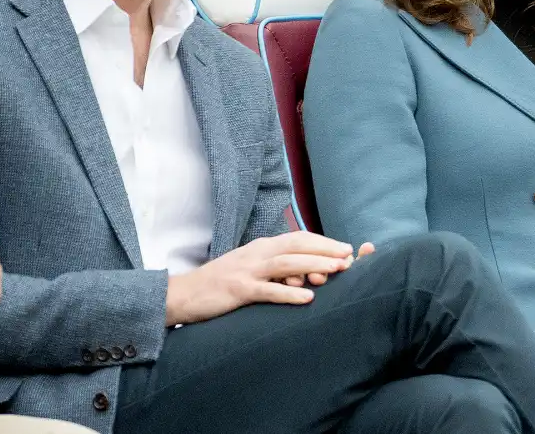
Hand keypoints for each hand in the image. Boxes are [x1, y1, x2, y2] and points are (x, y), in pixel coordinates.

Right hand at [166, 232, 360, 324]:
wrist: (185, 294)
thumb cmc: (221, 283)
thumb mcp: (250, 268)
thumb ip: (274, 267)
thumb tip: (304, 272)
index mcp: (261, 247)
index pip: (298, 238)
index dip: (323, 243)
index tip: (345, 249)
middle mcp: (257, 253)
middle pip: (297, 245)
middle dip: (325, 250)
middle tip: (349, 257)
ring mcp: (248, 270)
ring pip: (287, 264)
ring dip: (314, 265)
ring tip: (337, 271)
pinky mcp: (239, 290)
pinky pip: (268, 290)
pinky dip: (289, 292)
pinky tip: (308, 297)